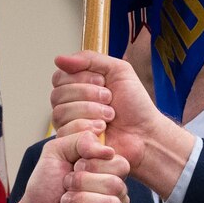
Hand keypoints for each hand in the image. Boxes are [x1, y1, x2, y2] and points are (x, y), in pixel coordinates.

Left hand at [7, 125, 131, 202]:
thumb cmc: (46, 188)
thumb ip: (78, 137)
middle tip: (66, 186)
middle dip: (82, 183)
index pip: (118, 162)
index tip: (73, 167)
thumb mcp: (55, 152)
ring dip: (80, 201)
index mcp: (106, 170)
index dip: (92, 164)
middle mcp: (115, 191)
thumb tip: (106, 149)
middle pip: (115, 183)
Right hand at [50, 52, 195, 198]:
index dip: (80, 78)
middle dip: (88, 94)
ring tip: (109, 115)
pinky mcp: (72, 143)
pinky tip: (102, 129)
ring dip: (90, 110)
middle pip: (58, 94)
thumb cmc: (135, 105)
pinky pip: (65, 130)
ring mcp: (69, 125)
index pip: (60, 77)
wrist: (145, 133)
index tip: (102, 82)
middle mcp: (69, 105)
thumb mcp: (118, 71)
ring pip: (60, 112)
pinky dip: (87, 126)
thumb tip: (59, 59)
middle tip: (109, 99)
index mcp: (77, 86)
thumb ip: (90, 59)